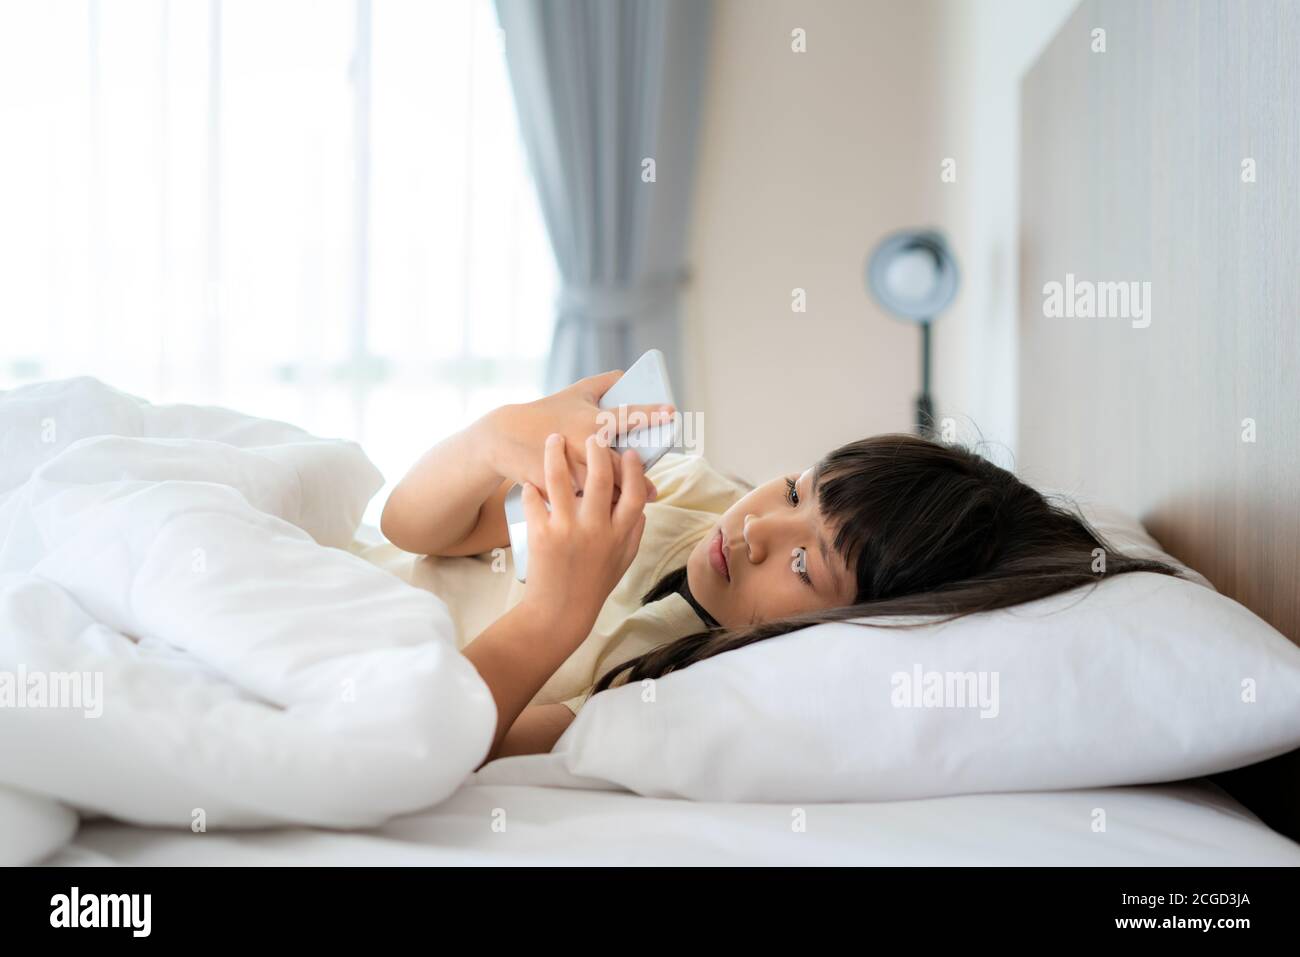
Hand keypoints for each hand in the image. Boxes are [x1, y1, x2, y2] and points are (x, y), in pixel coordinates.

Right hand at [483, 370, 673, 503]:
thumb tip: (627, 374)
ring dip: (618, 498)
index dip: (649, 413)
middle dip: (637, 480)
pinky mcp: (555, 484)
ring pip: (601, 488)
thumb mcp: (574, 391)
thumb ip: (603, 382)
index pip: (626, 415)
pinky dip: (592, 505)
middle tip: (652, 491)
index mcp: (591, 419)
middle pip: (618, 466)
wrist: (504, 436)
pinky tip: (603, 512)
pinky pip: (578, 499)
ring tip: (635, 505)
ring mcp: (569, 466)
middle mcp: (583, 442)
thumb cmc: (545, 411)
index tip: (671, 412)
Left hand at [516, 432, 648, 634]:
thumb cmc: (593, 585)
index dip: (633, 470)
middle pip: (601, 478)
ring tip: (553, 439)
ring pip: (562, 481)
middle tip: (592, 435)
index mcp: (619, 535)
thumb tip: (643, 505)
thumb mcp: (623, 561)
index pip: (633, 494)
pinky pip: (535, 500)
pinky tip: (529, 478)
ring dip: (556, 454)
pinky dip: (531, 486)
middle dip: (597, 451)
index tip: (628, 453)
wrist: (559, 612)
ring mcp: (568, 530)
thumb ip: (635, 532)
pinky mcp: (542, 535)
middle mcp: (596, 530)